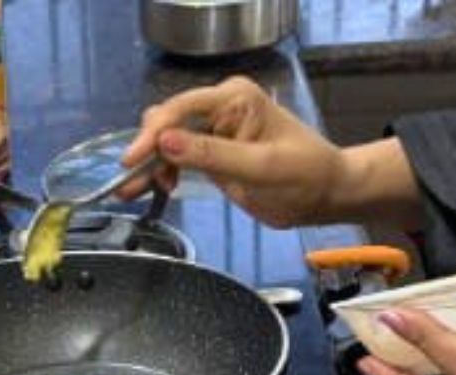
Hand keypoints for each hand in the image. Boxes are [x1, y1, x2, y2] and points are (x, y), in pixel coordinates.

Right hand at [120, 77, 345, 226]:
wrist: (324, 194)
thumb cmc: (303, 177)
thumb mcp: (260, 168)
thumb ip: (212, 154)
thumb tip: (166, 142)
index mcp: (235, 99)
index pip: (182, 108)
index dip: (152, 134)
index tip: (131, 161)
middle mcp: (221, 107)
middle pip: (168, 122)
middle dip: (146, 151)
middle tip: (130, 185)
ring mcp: (215, 129)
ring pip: (168, 141)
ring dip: (149, 165)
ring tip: (131, 192)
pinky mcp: (212, 151)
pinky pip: (178, 156)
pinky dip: (162, 172)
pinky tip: (154, 188)